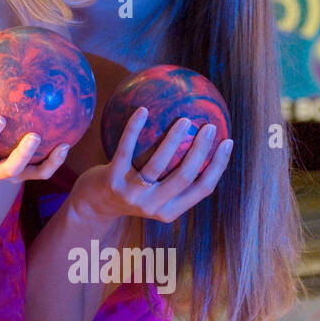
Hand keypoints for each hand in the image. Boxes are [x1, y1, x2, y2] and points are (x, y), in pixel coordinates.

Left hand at [0, 99, 70, 184]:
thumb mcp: (13, 134)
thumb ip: (31, 122)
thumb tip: (56, 95)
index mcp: (13, 170)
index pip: (38, 172)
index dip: (53, 163)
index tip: (65, 144)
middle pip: (10, 170)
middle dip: (23, 154)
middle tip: (34, 136)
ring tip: (0, 119)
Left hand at [70, 106, 233, 224]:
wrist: (92, 205)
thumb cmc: (130, 191)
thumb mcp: (155, 193)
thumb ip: (175, 177)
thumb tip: (203, 143)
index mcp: (170, 210)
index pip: (203, 189)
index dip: (219, 166)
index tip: (228, 142)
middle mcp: (153, 206)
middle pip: (185, 176)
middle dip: (201, 150)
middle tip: (210, 126)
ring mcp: (132, 195)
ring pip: (158, 164)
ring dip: (174, 139)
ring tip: (185, 119)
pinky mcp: (111, 180)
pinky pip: (125, 149)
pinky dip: (134, 128)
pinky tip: (143, 110)